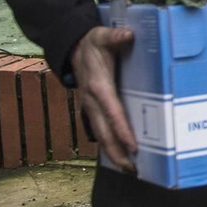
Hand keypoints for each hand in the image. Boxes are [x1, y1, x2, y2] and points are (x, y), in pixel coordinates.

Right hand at [70, 26, 137, 172]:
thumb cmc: (92, 42)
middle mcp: (92, 102)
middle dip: (117, 153)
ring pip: (101, 135)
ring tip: (130, 170)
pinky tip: (121, 155)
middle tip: (133, 170)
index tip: (134, 146)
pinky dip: (110, 144)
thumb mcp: (102, 35)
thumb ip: (115, 36)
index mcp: (98, 87)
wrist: (72, 46)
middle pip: (104, 133)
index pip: (112, 113)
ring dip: (114, 153)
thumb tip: (128, 36)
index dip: (122, 130)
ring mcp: (91, 107)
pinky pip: (101, 130)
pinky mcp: (93, 109)